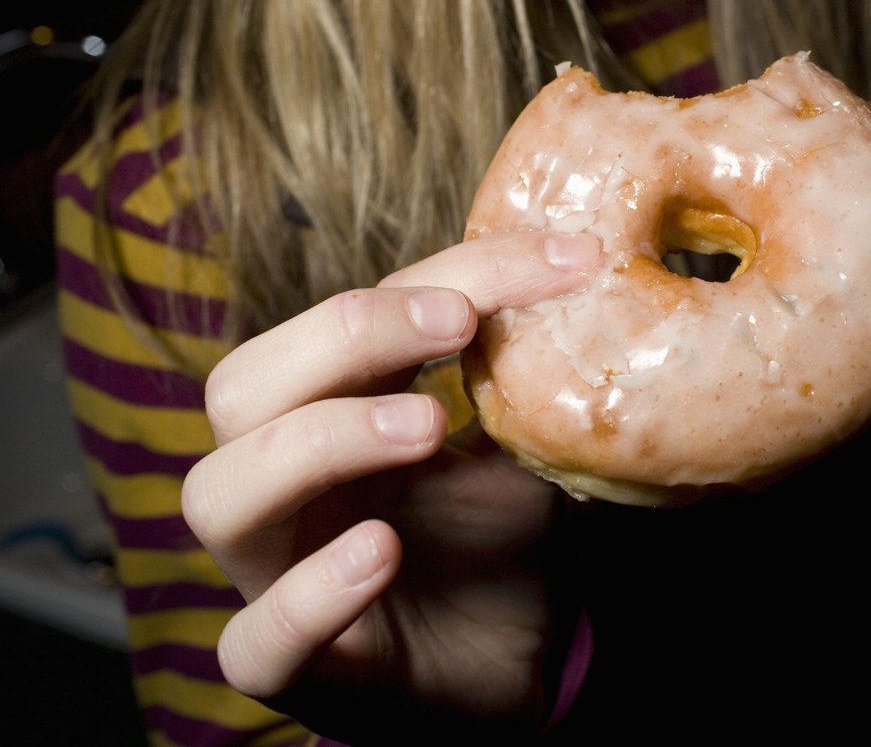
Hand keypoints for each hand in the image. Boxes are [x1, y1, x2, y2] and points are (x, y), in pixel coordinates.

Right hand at [182, 231, 601, 740]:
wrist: (508, 673)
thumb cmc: (497, 552)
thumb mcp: (520, 452)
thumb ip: (524, 383)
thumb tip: (585, 278)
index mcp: (333, 412)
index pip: (359, 319)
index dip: (454, 274)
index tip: (560, 259)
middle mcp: (284, 482)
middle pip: (244, 386)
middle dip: (346, 337)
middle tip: (455, 323)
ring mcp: (274, 572)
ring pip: (222, 493)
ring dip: (320, 441)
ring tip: (425, 426)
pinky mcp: (290, 665)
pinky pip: (256, 637)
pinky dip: (310, 592)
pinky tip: (379, 553)